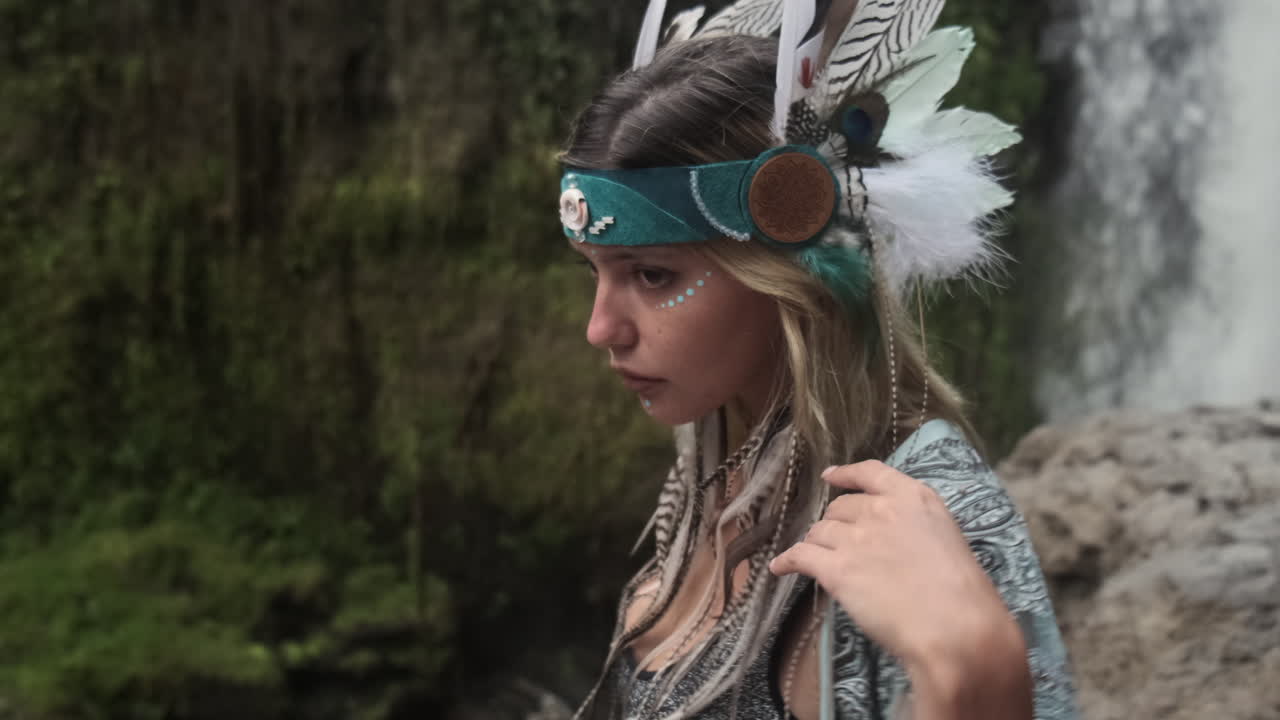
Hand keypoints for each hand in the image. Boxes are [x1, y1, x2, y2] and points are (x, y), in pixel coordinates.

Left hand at [768, 461, 1030, 716]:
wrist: (954, 627)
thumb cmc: (962, 594)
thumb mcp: (946, 540)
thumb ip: (914, 529)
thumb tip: (892, 542)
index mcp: (914, 498)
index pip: (871, 473)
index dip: (846, 475)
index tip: (830, 476)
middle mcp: (881, 510)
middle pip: (840, 508)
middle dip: (835, 523)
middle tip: (837, 543)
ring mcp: (856, 538)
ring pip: (819, 531)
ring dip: (816, 543)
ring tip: (815, 557)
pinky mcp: (837, 569)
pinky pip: (801, 556)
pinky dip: (788, 561)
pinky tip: (780, 567)